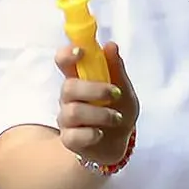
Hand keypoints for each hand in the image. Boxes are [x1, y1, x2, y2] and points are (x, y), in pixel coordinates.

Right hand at [53, 40, 135, 169]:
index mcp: (80, 79)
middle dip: (94, 90)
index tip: (81, 52)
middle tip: (115, 94)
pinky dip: (91, 134)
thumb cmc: (118, 111)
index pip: (63, 61)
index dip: (67, 54)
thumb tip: (110, 45)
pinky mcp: (69, 139)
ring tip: (116, 118)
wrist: (120, 143)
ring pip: (73, 112)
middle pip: (68, 87)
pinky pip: (73, 136)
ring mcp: (66, 119)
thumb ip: (116, 69)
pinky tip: (101, 134)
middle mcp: (69, 98)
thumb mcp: (124, 90)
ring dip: (100, 114)